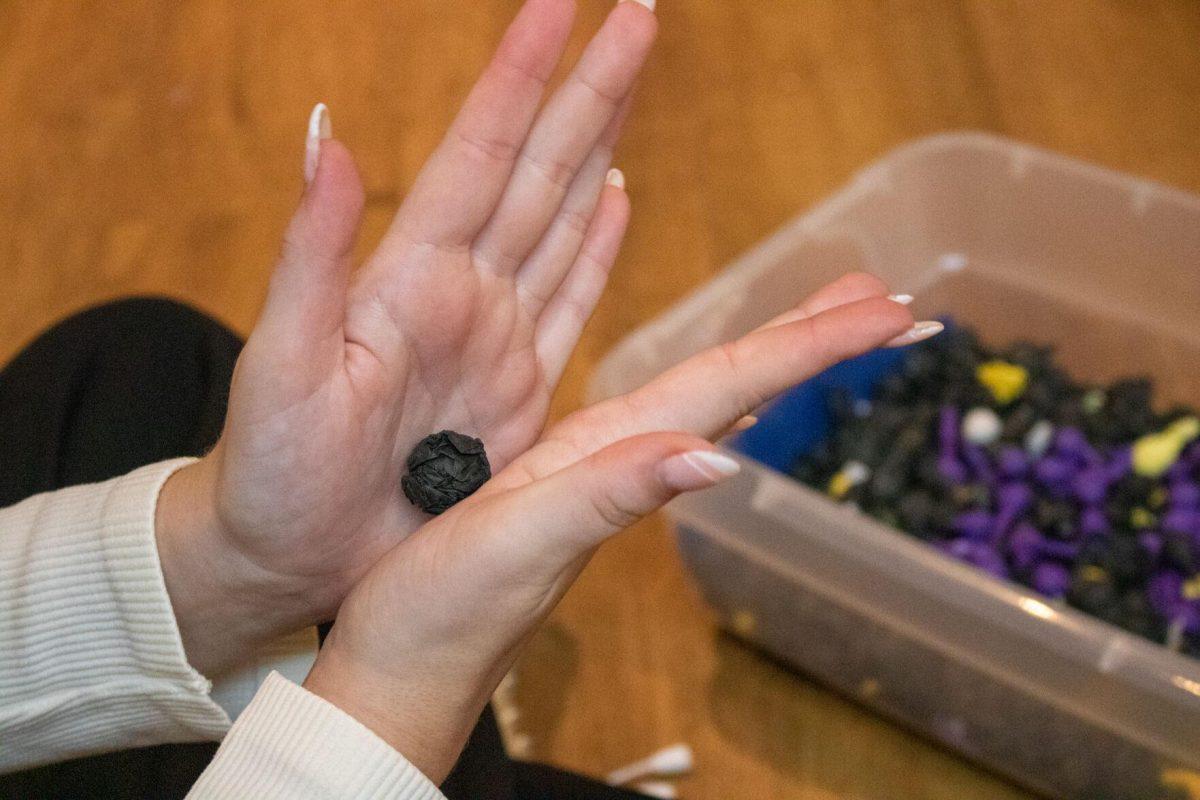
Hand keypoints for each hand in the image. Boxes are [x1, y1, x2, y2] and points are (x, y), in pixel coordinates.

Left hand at [155, 0, 659, 675]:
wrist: (288, 552)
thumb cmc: (271, 467)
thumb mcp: (283, 364)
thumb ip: (311, 254)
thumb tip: (328, 138)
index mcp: (412, 276)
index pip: (477, 152)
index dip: (521, 76)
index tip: (562, 2)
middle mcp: (462, 291)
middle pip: (539, 170)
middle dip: (588, 89)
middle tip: (636, 12)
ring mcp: (494, 336)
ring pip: (562, 221)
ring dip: (599, 148)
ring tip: (628, 79)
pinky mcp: (519, 389)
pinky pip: (569, 302)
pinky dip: (598, 249)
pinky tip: (617, 202)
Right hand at [304, 275, 922, 780]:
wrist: (394, 674)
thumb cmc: (440, 620)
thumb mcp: (518, 545)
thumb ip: (609, 495)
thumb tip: (717, 455)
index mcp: (615, 456)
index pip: (735, 386)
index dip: (814, 345)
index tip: (900, 313)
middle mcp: (620, 461)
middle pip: (738, 386)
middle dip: (816, 340)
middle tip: (896, 302)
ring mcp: (596, 475)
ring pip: (706, 399)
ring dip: (771, 357)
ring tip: (828, 318)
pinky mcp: (562, 486)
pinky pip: (656, 417)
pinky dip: (704, 388)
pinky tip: (719, 389)